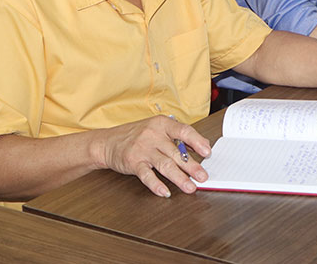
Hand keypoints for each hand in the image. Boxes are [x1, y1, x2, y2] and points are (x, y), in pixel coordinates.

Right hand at [93, 116, 210, 197]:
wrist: (108, 142)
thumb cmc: (137, 135)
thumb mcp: (158, 129)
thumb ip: (179, 136)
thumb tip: (202, 144)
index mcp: (162, 124)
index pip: (184, 131)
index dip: (197, 141)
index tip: (207, 152)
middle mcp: (153, 135)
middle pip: (176, 152)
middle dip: (191, 166)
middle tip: (203, 177)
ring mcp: (143, 149)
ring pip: (164, 165)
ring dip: (179, 178)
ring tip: (190, 187)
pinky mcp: (133, 162)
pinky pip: (146, 175)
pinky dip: (156, 185)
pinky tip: (164, 192)